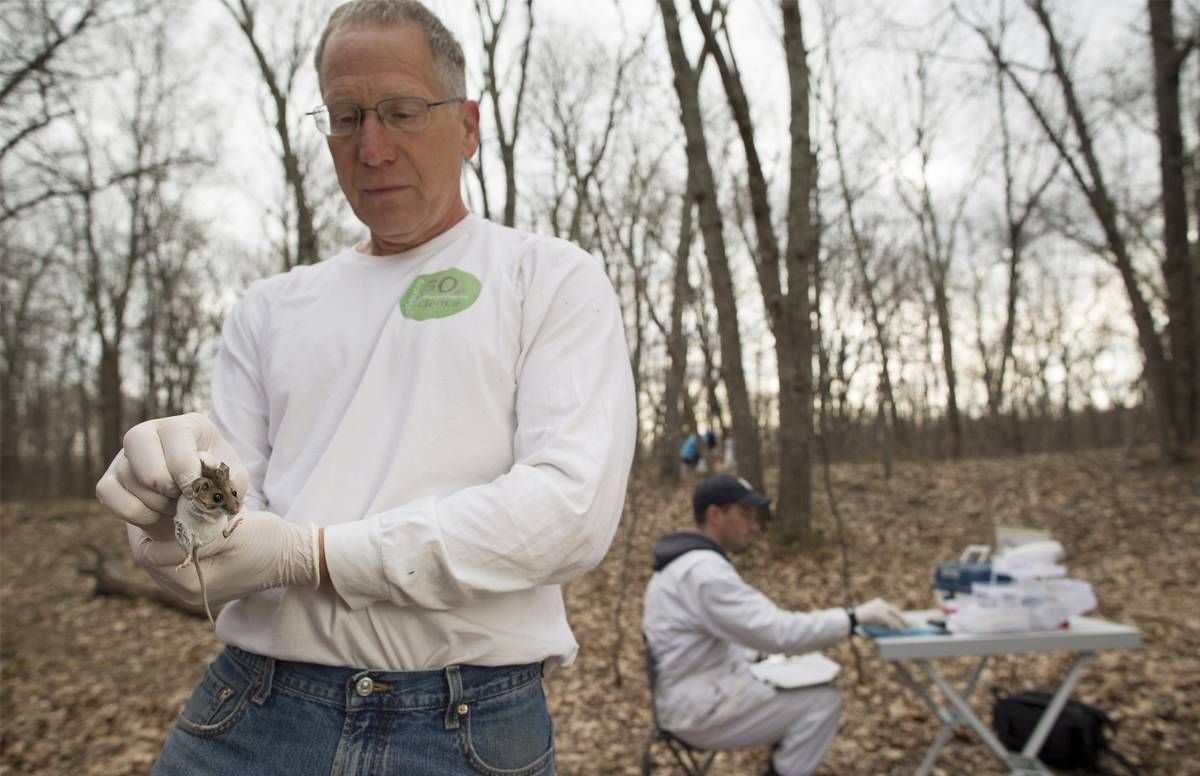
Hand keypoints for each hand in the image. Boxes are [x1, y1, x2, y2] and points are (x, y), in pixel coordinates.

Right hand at [96, 413, 249, 539]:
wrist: (199, 503)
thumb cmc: (217, 485)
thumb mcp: (232, 481)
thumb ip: (226, 481)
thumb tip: (202, 486)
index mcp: (185, 425)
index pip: (175, 433)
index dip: (183, 465)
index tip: (194, 492)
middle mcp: (149, 431)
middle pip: (138, 444)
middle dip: (163, 482)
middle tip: (181, 498)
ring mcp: (125, 455)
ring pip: (127, 475)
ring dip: (155, 502)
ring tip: (174, 507)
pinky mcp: (110, 479)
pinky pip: (108, 494)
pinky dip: (134, 512)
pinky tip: (155, 514)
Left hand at [129, 511, 318, 607]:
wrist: (294, 558)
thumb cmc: (267, 541)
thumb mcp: (232, 531)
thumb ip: (195, 532)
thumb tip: (159, 526)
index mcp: (192, 583)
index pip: (147, 554)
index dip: (144, 526)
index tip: (149, 500)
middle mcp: (188, 593)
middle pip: (150, 560)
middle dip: (148, 532)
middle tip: (154, 503)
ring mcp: (195, 592)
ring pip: (159, 562)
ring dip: (159, 538)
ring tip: (167, 512)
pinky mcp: (203, 584)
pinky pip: (174, 565)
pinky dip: (173, 545)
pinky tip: (183, 527)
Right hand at [854, 598, 906, 629]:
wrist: (851, 620)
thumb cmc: (863, 622)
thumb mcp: (874, 619)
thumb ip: (883, 620)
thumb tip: (895, 626)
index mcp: (879, 602)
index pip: (892, 610)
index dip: (900, 616)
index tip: (907, 621)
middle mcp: (880, 603)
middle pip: (894, 611)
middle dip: (902, 619)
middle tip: (909, 626)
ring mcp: (878, 606)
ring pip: (892, 615)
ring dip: (898, 623)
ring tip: (904, 630)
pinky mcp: (876, 612)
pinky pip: (887, 619)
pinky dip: (893, 624)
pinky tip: (897, 629)